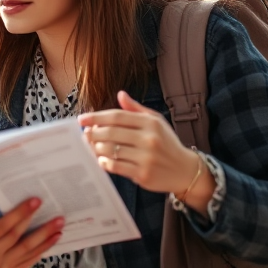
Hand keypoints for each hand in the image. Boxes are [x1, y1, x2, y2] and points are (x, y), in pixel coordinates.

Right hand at [0, 198, 63, 267]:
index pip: (2, 227)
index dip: (19, 214)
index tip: (33, 201)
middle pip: (18, 237)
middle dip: (37, 222)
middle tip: (53, 210)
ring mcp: (1, 267)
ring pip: (27, 250)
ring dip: (45, 237)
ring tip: (59, 225)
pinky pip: (28, 262)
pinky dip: (41, 252)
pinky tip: (51, 242)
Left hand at [78, 91, 213, 212]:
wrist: (185, 170)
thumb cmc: (167, 143)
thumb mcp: (156, 122)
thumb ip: (136, 109)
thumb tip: (120, 94)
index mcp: (150, 123)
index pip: (117, 116)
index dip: (96, 117)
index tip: (82, 119)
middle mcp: (149, 139)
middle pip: (111, 132)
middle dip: (93, 132)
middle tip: (85, 134)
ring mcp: (146, 158)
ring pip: (111, 150)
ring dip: (96, 148)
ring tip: (92, 146)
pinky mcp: (143, 174)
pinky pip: (116, 166)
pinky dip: (105, 162)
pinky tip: (102, 159)